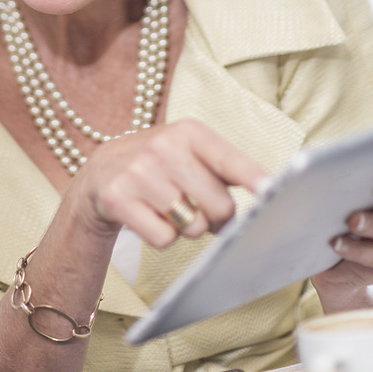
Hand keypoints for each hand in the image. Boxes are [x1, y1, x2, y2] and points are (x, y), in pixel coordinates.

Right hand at [69, 118, 270, 248]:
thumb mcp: (191, 152)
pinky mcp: (118, 198)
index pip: (230, 160)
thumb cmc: (161, 166)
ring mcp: (138, 172)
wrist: (101, 172)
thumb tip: (268, 192)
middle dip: (217, 218)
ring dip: (188, 227)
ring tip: (169, 206)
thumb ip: (228, 168)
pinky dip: (162, 236)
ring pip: (193, 226)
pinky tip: (148, 215)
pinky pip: (164, 239)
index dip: (253, 179)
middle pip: (220, 206)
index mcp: (189, 132)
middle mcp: (164, 146)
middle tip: (199, 206)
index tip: (271, 192)